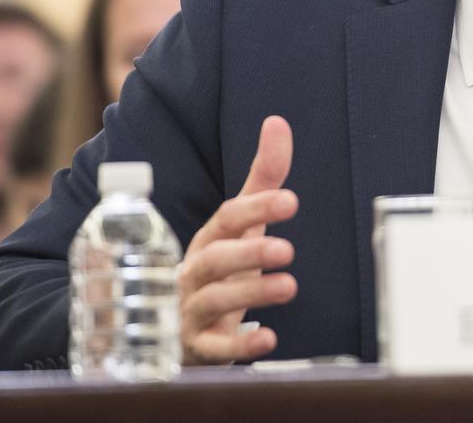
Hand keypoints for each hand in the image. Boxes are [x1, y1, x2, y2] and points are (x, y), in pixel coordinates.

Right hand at [179, 115, 298, 364]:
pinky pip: (213, 349)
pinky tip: (267, 339)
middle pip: (213, 259)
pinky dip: (238, 346)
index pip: (227, 219)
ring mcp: (191, 311)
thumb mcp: (242, 224)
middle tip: (287, 249)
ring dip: (251, 292)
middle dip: (248, 253)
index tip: (291, 200)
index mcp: (208, 240)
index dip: (257, 208)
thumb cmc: (220, 267)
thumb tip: (277, 122)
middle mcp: (194, 272)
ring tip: (289, 286)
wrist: (181, 328)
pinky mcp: (197, 348)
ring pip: (213, 301)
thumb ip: (264, 178)